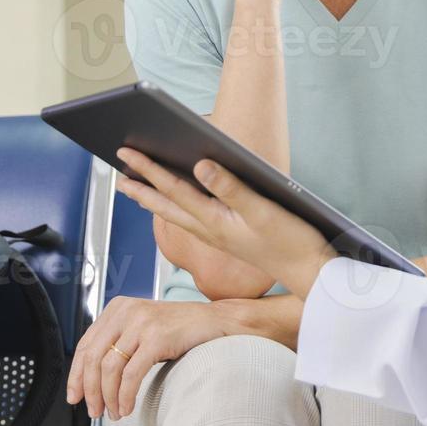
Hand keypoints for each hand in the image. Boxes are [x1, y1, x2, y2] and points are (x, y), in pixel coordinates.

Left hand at [65, 295, 225, 419]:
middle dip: (90, 391)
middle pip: (93, 358)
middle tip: (95, 411)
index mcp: (118, 308)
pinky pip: (131, 374)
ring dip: (108, 397)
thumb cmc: (182, 329)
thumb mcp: (144, 328)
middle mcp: (127, 311)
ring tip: (114, 413)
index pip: (86, 345)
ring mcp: (142, 323)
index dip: (76, 375)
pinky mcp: (157, 337)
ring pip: (110, 368)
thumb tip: (94, 378)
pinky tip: (127, 407)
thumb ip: (120, 342)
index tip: (75, 395)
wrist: (217, 322)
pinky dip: (125, 395)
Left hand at [115, 147, 334, 299]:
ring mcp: (218, 236)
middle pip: (166, 205)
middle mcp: (210, 230)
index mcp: (214, 220)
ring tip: (136, 189)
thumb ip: (230, 187)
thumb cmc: (291, 242)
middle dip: (140, 188)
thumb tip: (200, 165)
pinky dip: (176, 208)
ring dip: (153, 200)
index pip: (172, 188)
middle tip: (117, 173)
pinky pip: (192, 220)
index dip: (147, 168)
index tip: (125, 151)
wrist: (309, 274)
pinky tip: (178, 204)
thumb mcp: (262, 210)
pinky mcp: (229, 238)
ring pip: (176, 215)